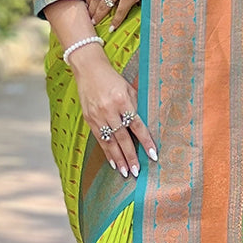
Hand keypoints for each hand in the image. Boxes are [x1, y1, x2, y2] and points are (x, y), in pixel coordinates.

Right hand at [70, 47, 156, 178]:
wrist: (89, 69)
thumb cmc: (113, 79)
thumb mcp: (128, 88)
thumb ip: (136, 106)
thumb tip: (145, 126)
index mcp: (122, 100)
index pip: (137, 125)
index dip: (145, 141)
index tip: (153, 155)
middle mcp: (109, 110)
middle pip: (123, 138)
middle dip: (130, 156)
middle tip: (137, 171)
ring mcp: (98, 116)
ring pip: (110, 142)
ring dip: (119, 159)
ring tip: (126, 172)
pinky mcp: (89, 119)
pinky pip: (100, 139)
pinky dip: (107, 152)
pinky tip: (113, 163)